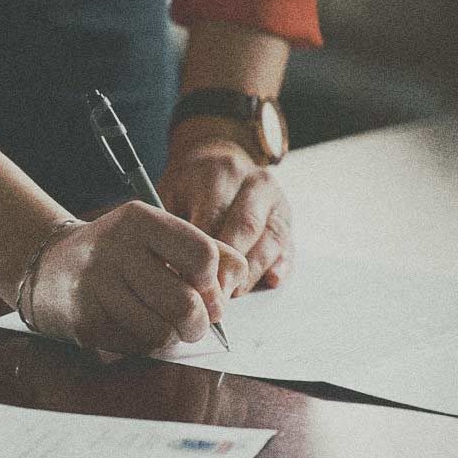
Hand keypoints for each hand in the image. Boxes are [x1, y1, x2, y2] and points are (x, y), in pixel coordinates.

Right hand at [26, 201, 247, 354]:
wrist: (49, 267)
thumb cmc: (118, 254)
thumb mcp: (158, 236)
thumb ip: (207, 251)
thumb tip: (232, 288)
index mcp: (140, 220)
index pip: (203, 256)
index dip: (214, 283)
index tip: (206, 290)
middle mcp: (115, 249)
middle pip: (186, 304)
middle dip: (199, 323)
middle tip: (195, 323)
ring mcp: (96, 287)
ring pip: (162, 333)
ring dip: (171, 337)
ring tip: (162, 325)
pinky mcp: (85, 322)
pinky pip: (135, 347)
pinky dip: (143, 345)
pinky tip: (132, 327)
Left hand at [159, 119, 293, 294]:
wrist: (219, 160)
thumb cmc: (189, 186)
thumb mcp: (170, 193)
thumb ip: (170, 227)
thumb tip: (169, 269)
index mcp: (221, 173)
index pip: (214, 217)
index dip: (203, 255)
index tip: (190, 282)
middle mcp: (255, 183)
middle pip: (245, 228)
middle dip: (229, 268)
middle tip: (213, 297)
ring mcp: (277, 201)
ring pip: (270, 241)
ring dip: (252, 273)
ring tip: (232, 295)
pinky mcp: (287, 220)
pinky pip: (288, 247)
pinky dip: (280, 267)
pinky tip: (269, 282)